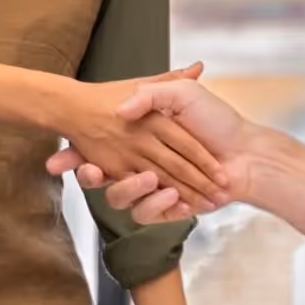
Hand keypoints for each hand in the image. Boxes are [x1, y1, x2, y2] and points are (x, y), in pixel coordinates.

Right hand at [48, 79, 250, 222]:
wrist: (246, 153)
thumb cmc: (216, 119)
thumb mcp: (182, 95)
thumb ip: (153, 92)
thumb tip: (123, 109)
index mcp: (143, 135)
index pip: (102, 142)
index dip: (78, 150)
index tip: (58, 154)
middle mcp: (143, 162)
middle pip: (103, 174)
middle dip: (87, 175)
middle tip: (82, 172)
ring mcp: (153, 187)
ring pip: (122, 196)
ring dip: (132, 191)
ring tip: (146, 180)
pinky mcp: (166, 207)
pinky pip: (147, 212)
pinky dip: (158, 204)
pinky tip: (174, 194)